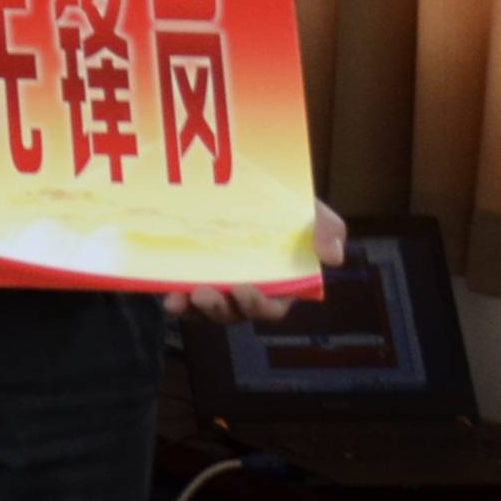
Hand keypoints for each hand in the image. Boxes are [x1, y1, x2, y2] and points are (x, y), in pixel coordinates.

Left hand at [166, 198, 347, 324]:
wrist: (241, 186)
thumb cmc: (284, 208)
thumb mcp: (311, 211)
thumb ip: (327, 229)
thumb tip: (332, 257)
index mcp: (279, 285)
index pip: (271, 308)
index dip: (259, 306)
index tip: (246, 290)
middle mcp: (246, 292)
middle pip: (234, 313)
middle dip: (221, 309)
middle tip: (206, 294)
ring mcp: (217, 286)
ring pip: (206, 310)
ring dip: (196, 308)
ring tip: (185, 296)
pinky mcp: (190, 277)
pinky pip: (182, 298)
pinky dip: (176, 301)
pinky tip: (168, 296)